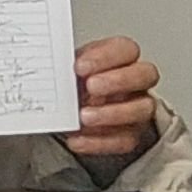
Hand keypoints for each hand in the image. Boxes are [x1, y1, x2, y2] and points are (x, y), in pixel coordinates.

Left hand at [67, 35, 163, 162]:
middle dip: (118, 81)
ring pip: (143, 109)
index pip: (126, 49)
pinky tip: (77, 138)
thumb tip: (45, 66)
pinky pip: (125, 140)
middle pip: (146, 74)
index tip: (79, 66)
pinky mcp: (131, 134)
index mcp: (120, 59)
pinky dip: (99, 142)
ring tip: (84, 117)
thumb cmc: (73, 85)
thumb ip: (63, 66)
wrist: (71, 112)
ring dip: (112, 113)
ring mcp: (137, 109)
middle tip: (91, 87)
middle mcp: (135, 83)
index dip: (106, 56)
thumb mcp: (67, 69)